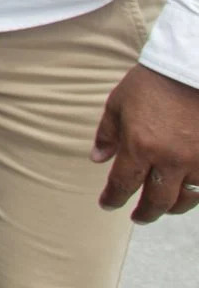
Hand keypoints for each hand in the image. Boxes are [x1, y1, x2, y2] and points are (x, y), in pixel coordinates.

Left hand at [93, 64, 198, 222]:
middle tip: (137, 217)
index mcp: (140, 145)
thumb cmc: (152, 83)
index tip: (107, 204)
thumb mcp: (119, 103)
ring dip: (171, 207)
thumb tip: (98, 159)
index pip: (123, 183)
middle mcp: (170, 159)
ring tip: (162, 208)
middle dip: (144, 213)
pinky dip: (195, 193)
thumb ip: (107, 134)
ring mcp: (197, 161)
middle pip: (156, 201)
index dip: (113, 198)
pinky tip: (187, 193)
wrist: (190, 69)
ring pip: (185, 199)